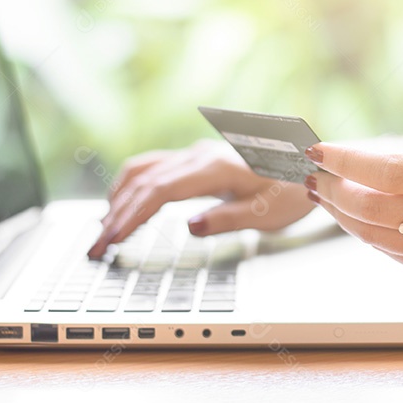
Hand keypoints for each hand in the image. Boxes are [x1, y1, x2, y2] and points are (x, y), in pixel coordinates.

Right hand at [87, 139, 315, 257]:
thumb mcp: (265, 214)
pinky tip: (121, 203)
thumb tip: (189, 227)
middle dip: (115, 216)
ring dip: (118, 198)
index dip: (130, 217)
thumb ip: (226, 219)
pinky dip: (130, 185)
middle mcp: (199, 155)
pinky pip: (153, 167)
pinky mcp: (195, 159)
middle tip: (94, 248)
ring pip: (143, 170)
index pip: (158, 192)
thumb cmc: (291, 191)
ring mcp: (195, 154)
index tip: (110, 240)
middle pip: (144, 183)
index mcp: (214, 167)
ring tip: (102, 230)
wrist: (308, 167)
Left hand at [305, 143, 402, 300]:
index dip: (347, 163)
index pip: (390, 173)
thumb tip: (358, 163)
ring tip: (325, 195)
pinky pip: (395, 254)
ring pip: (377, 237)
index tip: (320, 152)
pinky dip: (370, 234)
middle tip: (313, 176)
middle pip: (375, 209)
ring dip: (343, 216)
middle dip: (334, 191)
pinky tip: (358, 218)